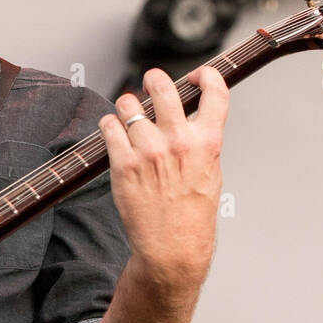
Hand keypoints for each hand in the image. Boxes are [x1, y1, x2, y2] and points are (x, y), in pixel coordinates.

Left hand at [99, 65, 228, 297]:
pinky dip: (109, 126)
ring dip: (126, 106)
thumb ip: (202, 140)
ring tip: (129, 118)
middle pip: (162, 85)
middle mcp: (178, 142)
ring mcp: (148, 152)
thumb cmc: (192, 212)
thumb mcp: (210, 172)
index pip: (215, 91)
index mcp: (207, 142)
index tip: (196, 76)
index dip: (206, 75)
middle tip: (149, 86)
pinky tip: (114, 134)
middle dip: (153, 80)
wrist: (172, 247)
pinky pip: (108, 126)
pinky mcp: (123, 164)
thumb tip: (192, 114)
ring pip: (128, 103)